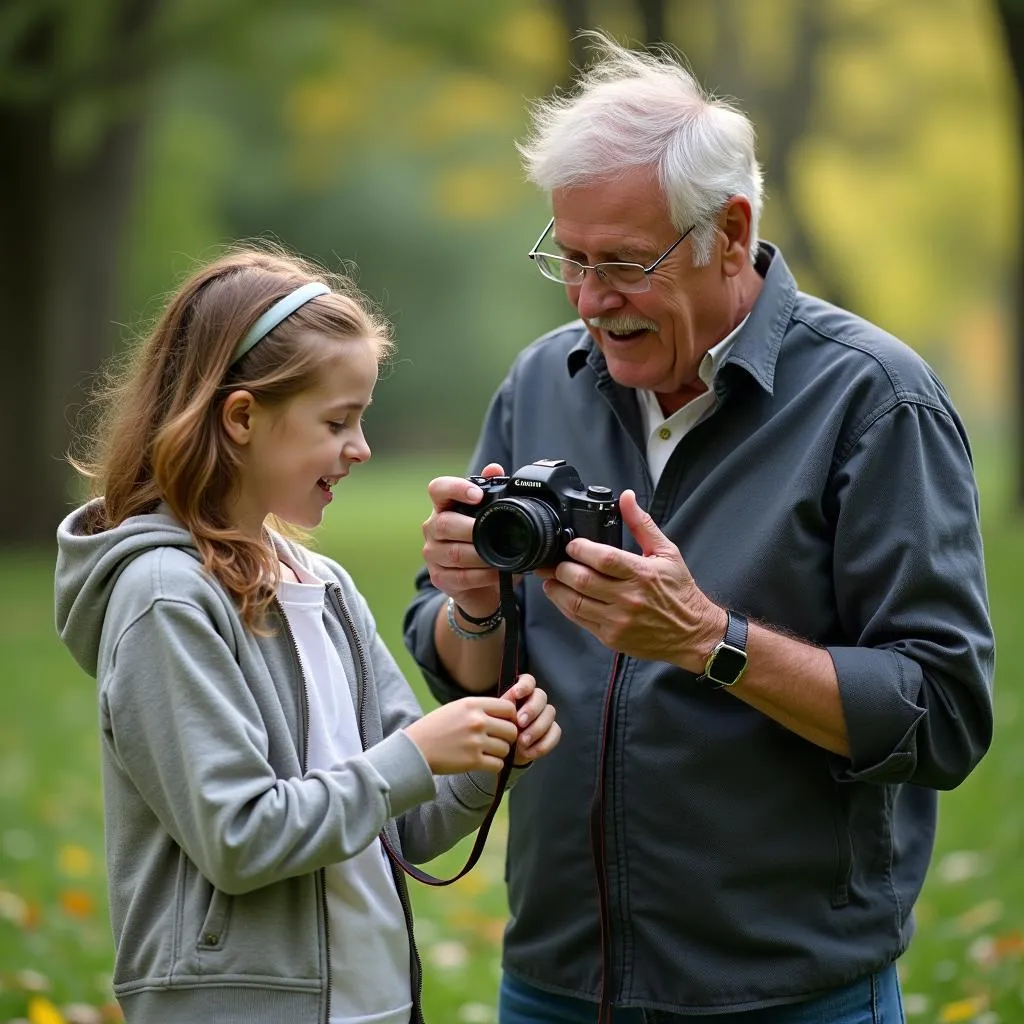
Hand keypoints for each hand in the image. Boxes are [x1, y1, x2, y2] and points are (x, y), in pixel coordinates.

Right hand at [404, 696, 519, 774]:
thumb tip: (507, 712)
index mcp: (473, 704)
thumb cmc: (436, 727)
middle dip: (507, 738)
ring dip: (500, 753)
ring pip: (506, 749)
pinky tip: (484, 762)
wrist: (415, 748)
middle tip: (497, 741)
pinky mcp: (473, 761)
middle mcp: (477, 721)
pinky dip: (494, 765)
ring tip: (487, 752)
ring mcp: (475, 741)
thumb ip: (480, 709)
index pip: (508, 708)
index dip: (510, 718)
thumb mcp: (457, 708)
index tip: (504, 724)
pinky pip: (498, 764)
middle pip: (511, 730)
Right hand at [422, 463, 505, 617]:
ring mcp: (432, 554)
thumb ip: (493, 491)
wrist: (482, 583)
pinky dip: (482, 576)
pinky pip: (459, 577)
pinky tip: (497, 572)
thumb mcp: (492, 518)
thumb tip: (494, 468)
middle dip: (473, 530)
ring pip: (453, 553)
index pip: (438, 489)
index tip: (478, 495)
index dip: (456, 488)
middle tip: (497, 534)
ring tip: (502, 556)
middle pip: (444, 524)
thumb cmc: (485, 542)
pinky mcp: (438, 578)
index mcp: (444, 507)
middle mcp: (432, 528)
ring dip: (481, 555)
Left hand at [502, 673, 560, 765]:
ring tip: (522, 742)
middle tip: (520, 723)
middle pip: (541, 696)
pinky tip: (528, 752)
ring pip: (550, 713)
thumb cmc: (497, 731)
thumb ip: (500, 711)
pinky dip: (543, 743)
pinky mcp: (552, 730)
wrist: (503, 752)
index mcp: (520, 692)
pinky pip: (555, 732)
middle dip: (531, 709)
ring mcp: (545, 715)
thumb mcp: (494, 720)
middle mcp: (535, 700)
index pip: (528, 681)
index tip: (516, 694)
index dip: (524, 686)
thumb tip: (505, 705)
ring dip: (537, 728)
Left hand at [539, 489, 725, 670]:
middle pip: (583, 580)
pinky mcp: (611, 637)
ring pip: (575, 602)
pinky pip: (579, 620)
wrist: (693, 634)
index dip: (580, 549)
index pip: (604, 559)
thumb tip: (626, 498)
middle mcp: (629, 598)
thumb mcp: (667, 552)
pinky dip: (565, 606)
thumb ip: (642, 524)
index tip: (571, 544)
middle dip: (563, 567)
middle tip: (557, 560)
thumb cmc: (680, 592)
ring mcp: (618, 620)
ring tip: (552, 577)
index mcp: (642, 574)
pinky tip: (562, 595)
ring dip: (556, 588)